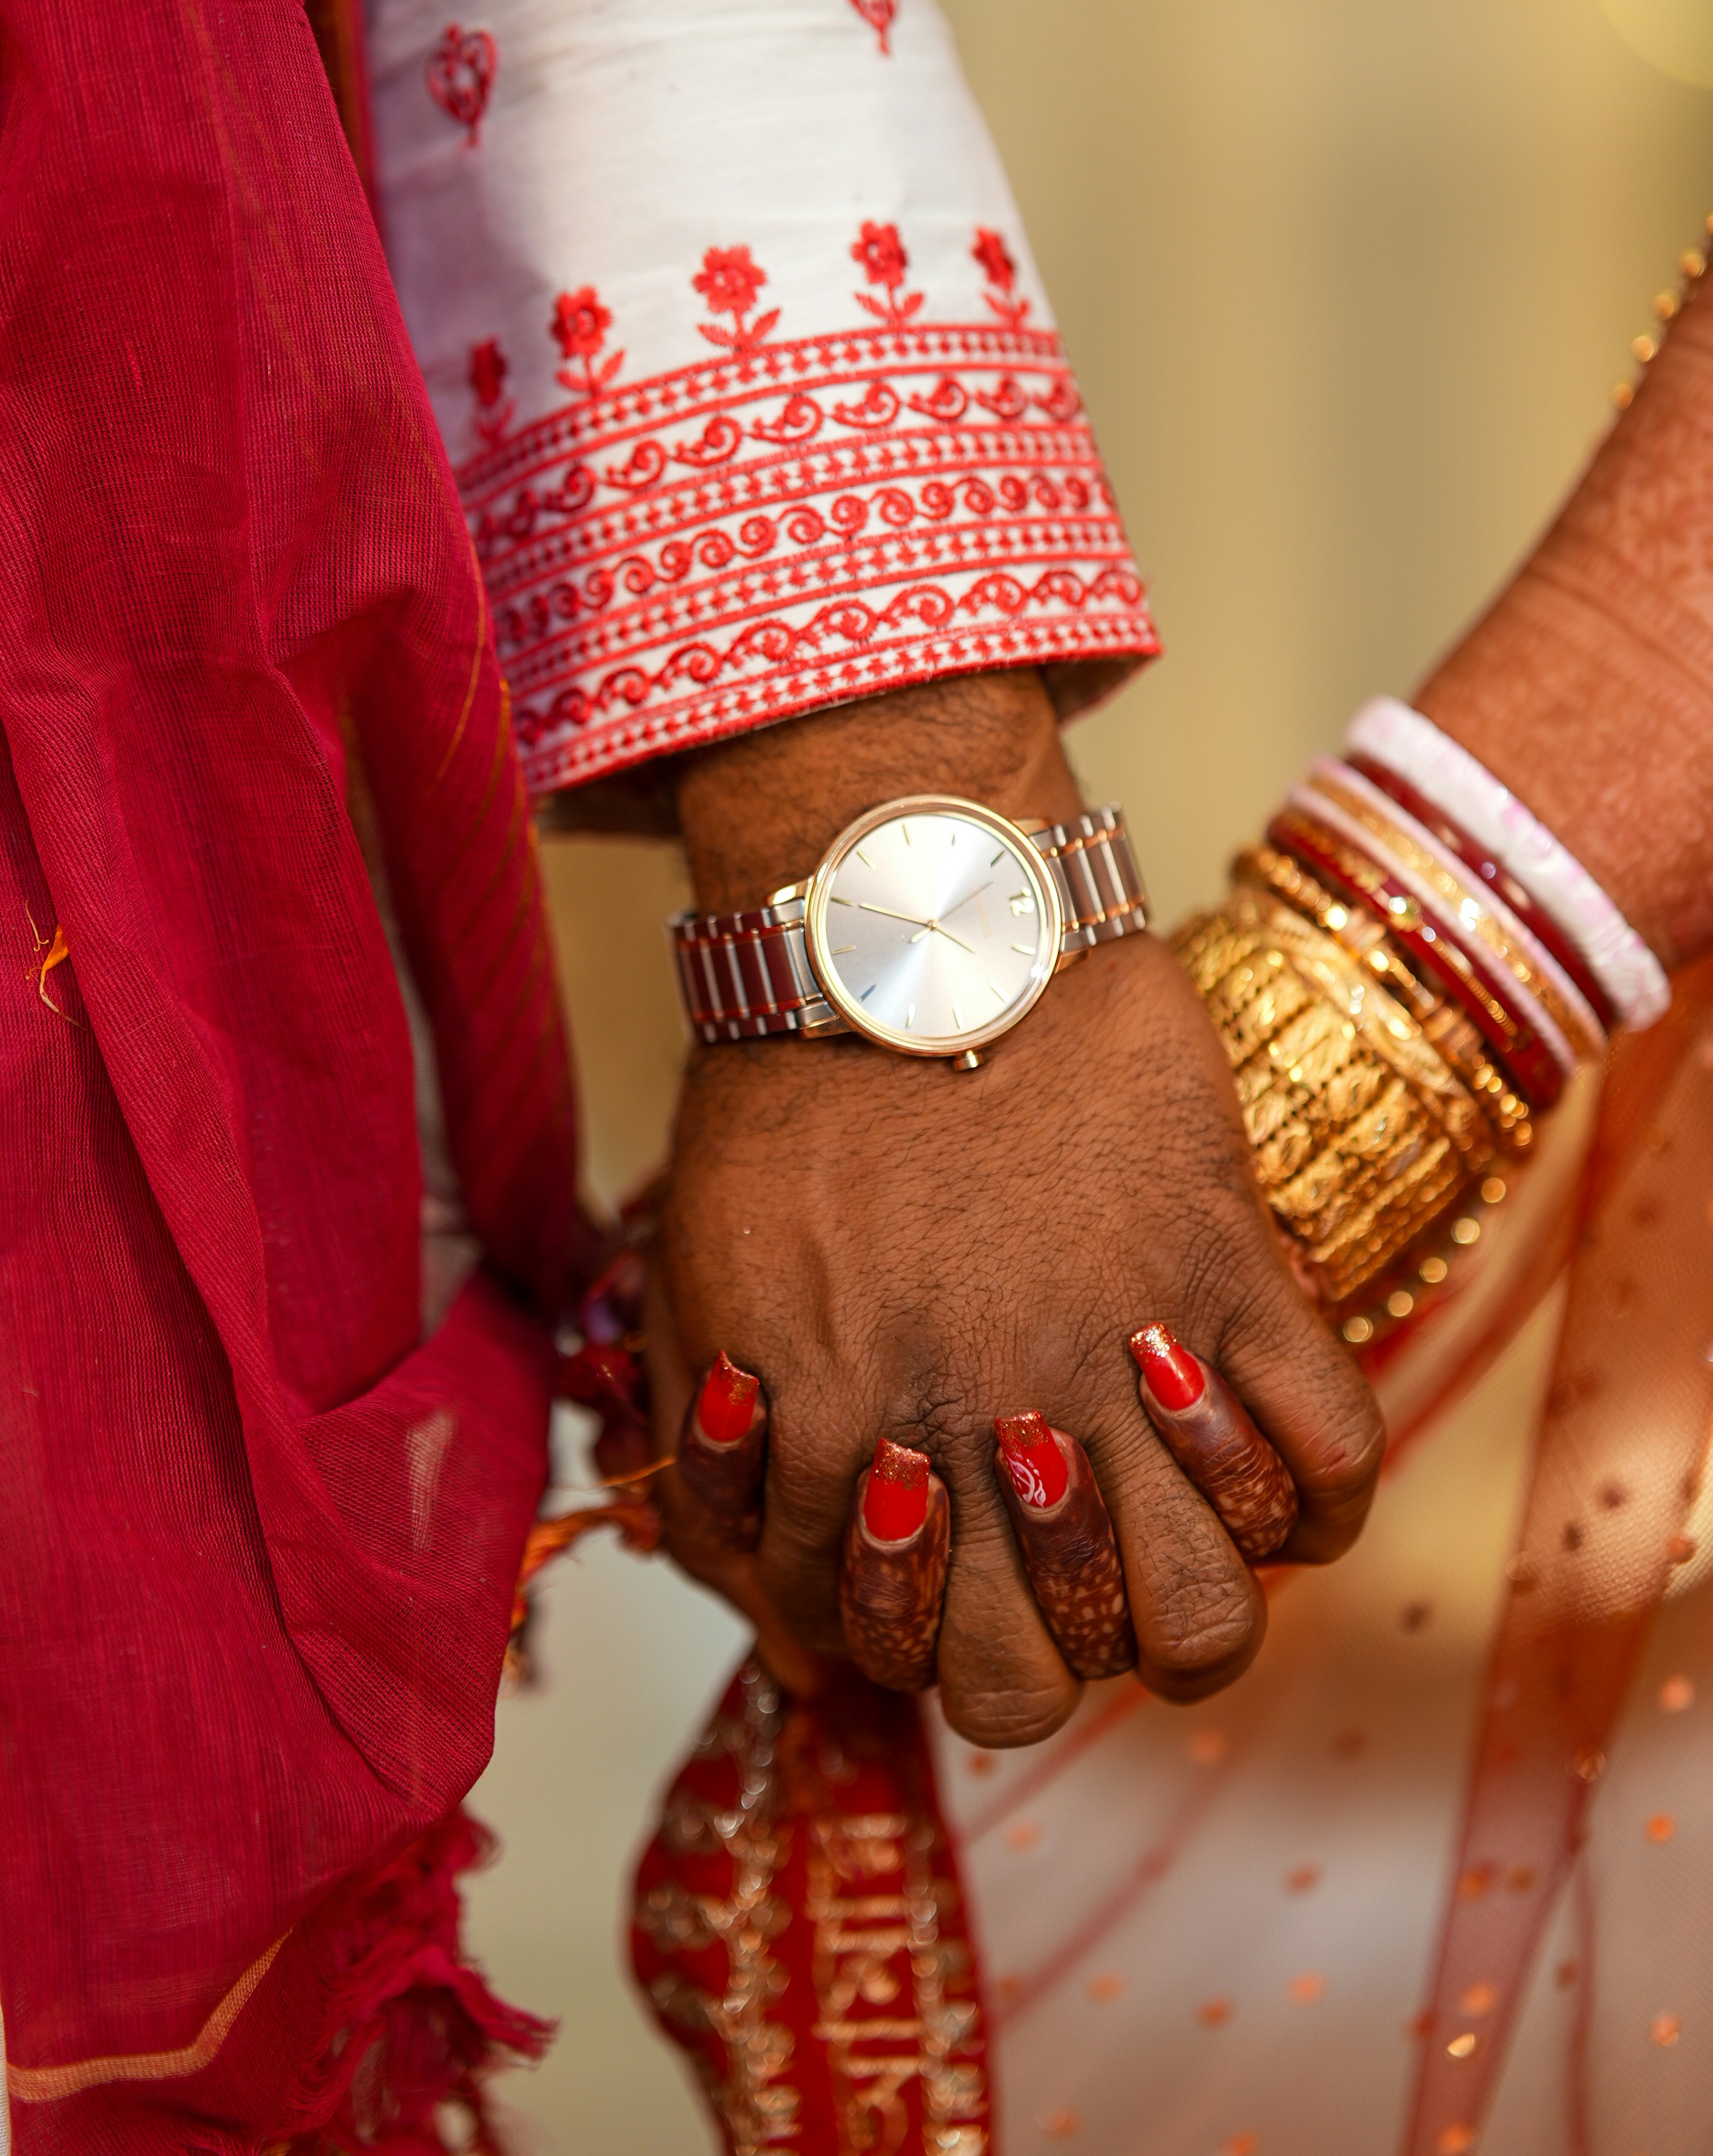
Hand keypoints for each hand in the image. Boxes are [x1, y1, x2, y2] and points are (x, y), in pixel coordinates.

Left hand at [649, 672, 1384, 1744]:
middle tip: (1043, 1593)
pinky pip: (1330, 1448)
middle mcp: (982, 1424)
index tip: (926, 1586)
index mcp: (840, 1431)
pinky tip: (1265, 1467)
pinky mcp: (1225, 1266)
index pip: (883, 1655)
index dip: (899, 1644)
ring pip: (1208, 1612)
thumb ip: (719, 1472)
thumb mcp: (698, 1286)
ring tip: (1172, 1558)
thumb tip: (784, 1639)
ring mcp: (1120, 1353)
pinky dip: (1317, 1493)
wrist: (903, 926)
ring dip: (1187, 1617)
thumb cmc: (788, 1099)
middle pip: (1044, 1687)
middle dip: (1037, 1670)